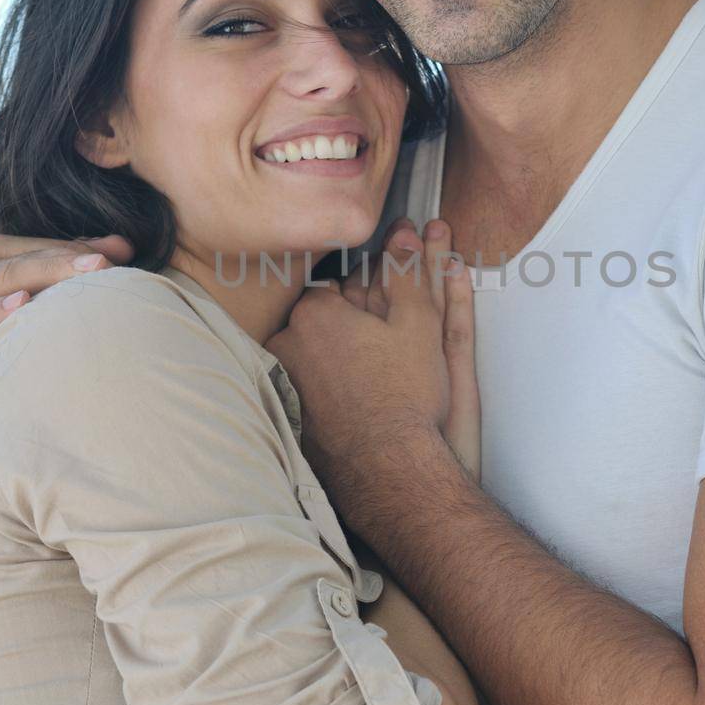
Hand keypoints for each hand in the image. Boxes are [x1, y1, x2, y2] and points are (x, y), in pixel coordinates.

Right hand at [0, 231, 133, 469]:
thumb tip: (122, 246)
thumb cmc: (0, 351)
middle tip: (104, 265)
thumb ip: (70, 274)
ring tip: (79, 276)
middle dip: (61, 259)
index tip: (121, 251)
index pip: (31, 245)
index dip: (73, 245)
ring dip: (37, 276)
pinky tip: (20, 306)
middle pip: (13, 260)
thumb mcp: (36, 309)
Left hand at [266, 217, 479, 499]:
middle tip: (384, 350)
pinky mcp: (290, 417)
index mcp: (313, 314)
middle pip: (319, 322)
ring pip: (313, 357)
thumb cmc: (405, 398)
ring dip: (337, 360)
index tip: (386, 318)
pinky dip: (330, 392)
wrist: (390, 468)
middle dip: (349, 328)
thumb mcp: (419, 323)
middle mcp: (287, 346)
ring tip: (375, 380)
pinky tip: (359, 404)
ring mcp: (285, 384)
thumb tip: (405, 235)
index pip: (336, 287)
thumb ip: (408, 272)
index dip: (367, 299)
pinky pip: (310, 391)